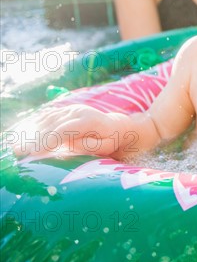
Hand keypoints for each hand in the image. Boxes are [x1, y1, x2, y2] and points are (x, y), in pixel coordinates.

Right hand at [8, 104, 123, 157]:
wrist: (113, 125)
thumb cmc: (109, 140)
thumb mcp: (106, 146)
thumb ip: (91, 146)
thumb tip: (72, 144)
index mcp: (90, 120)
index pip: (66, 130)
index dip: (49, 140)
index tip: (35, 151)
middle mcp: (78, 111)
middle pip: (53, 125)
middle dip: (35, 138)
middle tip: (19, 151)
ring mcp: (70, 109)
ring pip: (48, 119)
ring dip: (31, 132)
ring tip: (18, 146)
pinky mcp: (64, 110)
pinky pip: (47, 116)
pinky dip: (35, 124)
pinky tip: (24, 132)